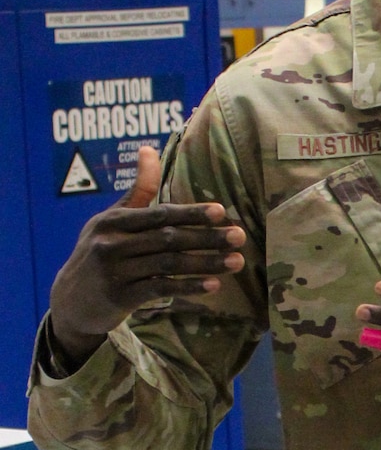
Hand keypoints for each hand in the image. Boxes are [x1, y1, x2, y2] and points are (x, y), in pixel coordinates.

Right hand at [47, 145, 246, 366]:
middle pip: (168, 238)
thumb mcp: (112, 220)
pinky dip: (189, 287)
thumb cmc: (101, 253)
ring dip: (205, 262)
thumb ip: (138, 191)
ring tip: (237, 261)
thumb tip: (148, 148)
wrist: (72, 300)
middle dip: (206, 237)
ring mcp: (116, 272)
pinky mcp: (121, 297)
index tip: (221, 211)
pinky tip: (214, 285)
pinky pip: (161, 289)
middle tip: (239, 236)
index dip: (191, 213)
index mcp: (113, 221)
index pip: (159, 214)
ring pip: (168, 264)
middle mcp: (112, 243)